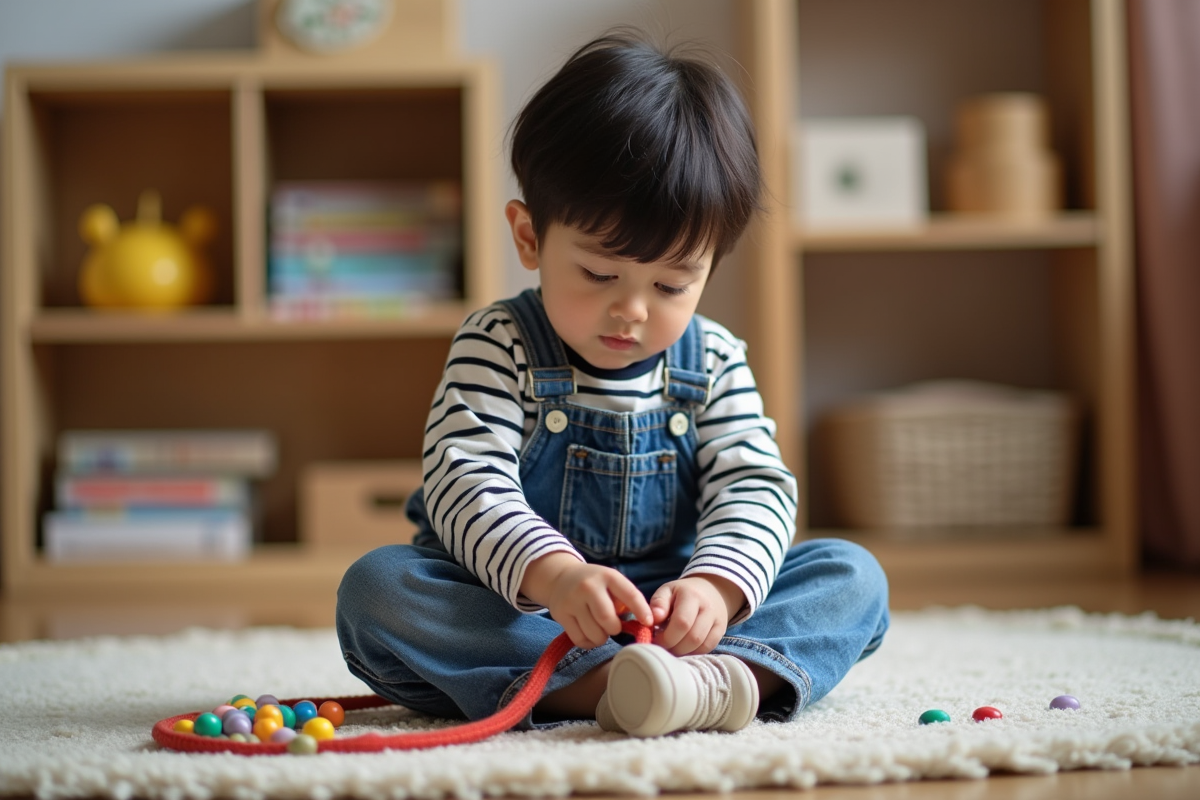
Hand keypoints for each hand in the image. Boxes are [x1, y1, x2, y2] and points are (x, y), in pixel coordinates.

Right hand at [520, 552, 652, 648]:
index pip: (630, 594)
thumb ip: (627, 599)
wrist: (560, 577)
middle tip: (613, 627)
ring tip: (600, 630)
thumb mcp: (611, 582)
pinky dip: (589, 643)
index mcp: (607, 576)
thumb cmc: (594, 584)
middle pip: (607, 620)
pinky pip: (580, 640)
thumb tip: (646, 624)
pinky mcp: (560, 614)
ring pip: (594, 633)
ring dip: (601, 638)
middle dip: (615, 629)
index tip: (648, 623)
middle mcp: (588, 586)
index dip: (642, 611)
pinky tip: (589, 634)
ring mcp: (572, 600)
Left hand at [649, 574, 745, 655]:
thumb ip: (658, 604)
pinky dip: (693, 652)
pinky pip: (708, 647)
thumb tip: (652, 620)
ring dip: (682, 651)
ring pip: (700, 645)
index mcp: (691, 595)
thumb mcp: (667, 591)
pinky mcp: (721, 630)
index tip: (655, 639)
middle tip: (662, 646)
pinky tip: (683, 647)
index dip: (667, 637)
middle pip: (692, 637)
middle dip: (673, 646)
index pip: (682, 622)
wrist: (710, 590)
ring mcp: (717, 619)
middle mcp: (707, 607)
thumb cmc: (681, 593)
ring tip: (671, 647)